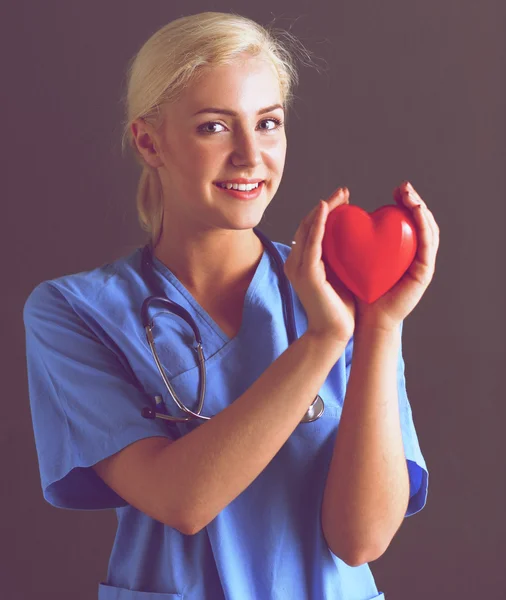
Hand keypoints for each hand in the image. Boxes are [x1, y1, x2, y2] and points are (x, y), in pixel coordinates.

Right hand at [284, 187, 355, 343]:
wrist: (333, 332)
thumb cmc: (340, 307)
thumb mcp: (339, 275)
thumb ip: (339, 258)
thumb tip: (353, 241)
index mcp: (302, 262)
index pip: (312, 230)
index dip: (326, 212)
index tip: (344, 200)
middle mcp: (295, 262)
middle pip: (308, 225)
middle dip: (326, 205)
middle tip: (344, 191)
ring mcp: (298, 267)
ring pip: (308, 229)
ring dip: (323, 209)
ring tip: (340, 195)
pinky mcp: (306, 273)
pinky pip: (312, 242)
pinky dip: (319, 224)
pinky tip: (328, 209)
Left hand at [356, 181, 439, 330]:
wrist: (364, 319)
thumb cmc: (356, 290)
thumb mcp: (353, 257)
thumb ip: (353, 238)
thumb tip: (341, 213)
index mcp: (401, 251)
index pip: (408, 222)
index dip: (404, 203)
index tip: (396, 189)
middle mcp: (414, 256)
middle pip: (421, 222)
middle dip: (414, 200)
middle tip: (404, 186)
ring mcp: (422, 264)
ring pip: (429, 230)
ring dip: (421, 209)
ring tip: (410, 195)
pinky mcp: (424, 273)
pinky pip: (428, 245)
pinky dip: (424, 226)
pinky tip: (416, 212)